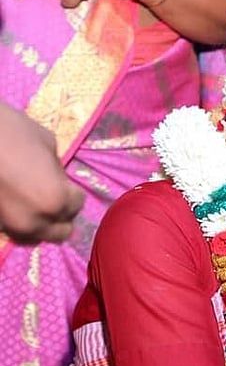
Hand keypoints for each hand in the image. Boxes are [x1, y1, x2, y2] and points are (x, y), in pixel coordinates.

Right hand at [0, 103, 83, 243]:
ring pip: (34, 234)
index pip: (77, 205)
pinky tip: (10, 199)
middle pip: (60, 231)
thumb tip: (55, 175)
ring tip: (30, 199)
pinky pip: (11, 227)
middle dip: (60, 214)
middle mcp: (34, 221)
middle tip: (51, 195)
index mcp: (55, 200)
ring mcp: (8, 226)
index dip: (72, 191)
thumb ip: (56, 168)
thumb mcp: (46, 143)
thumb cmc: (8, 131)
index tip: (64, 182)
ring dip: (38, 220)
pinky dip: (15, 216)